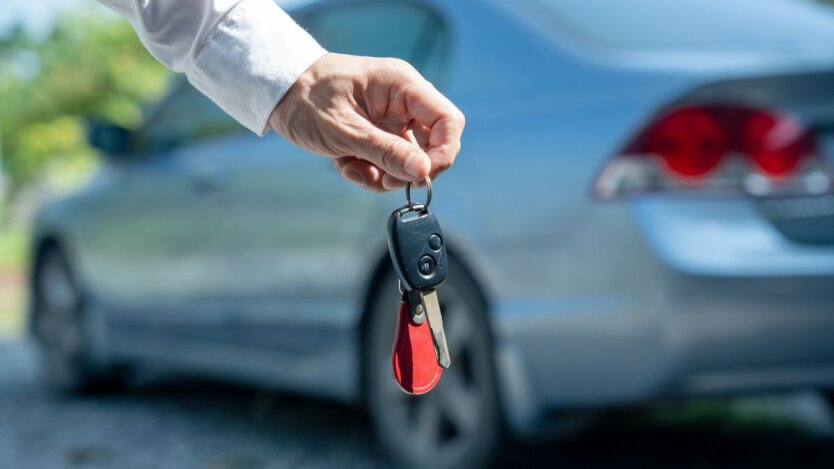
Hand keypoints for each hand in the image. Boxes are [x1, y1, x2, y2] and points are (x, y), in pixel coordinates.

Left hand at [268, 53, 464, 191]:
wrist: (277, 93)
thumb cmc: (306, 99)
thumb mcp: (344, 130)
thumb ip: (386, 151)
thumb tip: (424, 171)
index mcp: (402, 86)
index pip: (448, 120)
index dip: (444, 152)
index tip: (423, 176)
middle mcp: (403, 102)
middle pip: (435, 144)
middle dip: (411, 169)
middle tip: (386, 180)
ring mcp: (392, 120)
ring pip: (410, 161)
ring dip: (386, 175)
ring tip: (353, 169)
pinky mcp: (379, 136)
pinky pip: (390, 164)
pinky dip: (371, 173)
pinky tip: (347, 166)